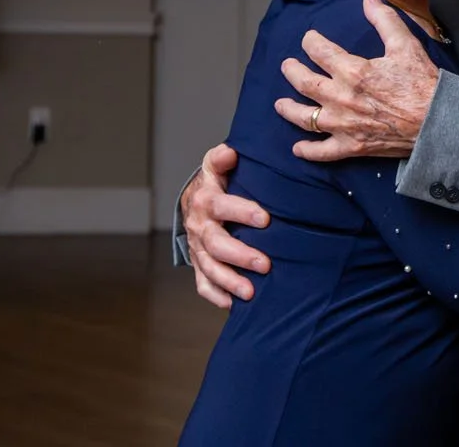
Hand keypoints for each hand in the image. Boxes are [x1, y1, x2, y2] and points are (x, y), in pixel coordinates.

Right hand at [180, 142, 270, 307]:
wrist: (193, 202)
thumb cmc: (216, 182)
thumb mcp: (216, 165)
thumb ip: (221, 159)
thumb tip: (231, 152)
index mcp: (206, 200)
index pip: (222, 206)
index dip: (242, 212)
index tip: (265, 219)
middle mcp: (199, 226)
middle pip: (216, 244)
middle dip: (240, 255)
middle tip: (265, 264)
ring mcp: (197, 248)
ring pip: (209, 268)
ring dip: (229, 281)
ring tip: (251, 293)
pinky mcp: (198, 264)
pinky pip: (202, 284)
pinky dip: (216, 296)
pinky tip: (232, 305)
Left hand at [276, 0, 440, 161]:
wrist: (436, 122)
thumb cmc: (422, 84)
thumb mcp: (406, 45)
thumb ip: (384, 20)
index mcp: (354, 71)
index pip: (320, 51)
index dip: (311, 42)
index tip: (309, 39)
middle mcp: (342, 98)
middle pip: (305, 83)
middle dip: (292, 71)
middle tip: (287, 65)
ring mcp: (344, 125)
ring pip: (306, 118)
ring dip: (289, 110)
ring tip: (280, 104)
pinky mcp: (352, 146)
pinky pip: (323, 152)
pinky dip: (308, 151)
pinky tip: (298, 148)